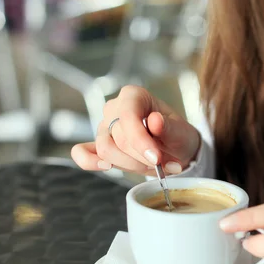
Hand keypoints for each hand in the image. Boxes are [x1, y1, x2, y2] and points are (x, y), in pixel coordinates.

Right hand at [71, 86, 200, 175]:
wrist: (176, 150)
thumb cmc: (178, 136)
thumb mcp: (182, 132)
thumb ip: (170, 127)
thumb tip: (154, 121)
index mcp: (134, 97)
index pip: (128, 116)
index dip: (140, 140)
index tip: (156, 158)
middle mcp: (114, 109)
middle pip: (118, 138)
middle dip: (141, 157)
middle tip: (161, 163)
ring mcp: (103, 127)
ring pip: (105, 150)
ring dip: (129, 164)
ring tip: (151, 166)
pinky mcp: (97, 145)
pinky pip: (82, 152)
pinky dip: (89, 161)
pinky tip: (107, 167)